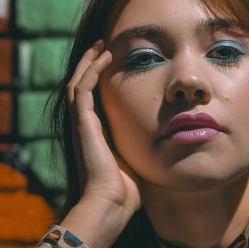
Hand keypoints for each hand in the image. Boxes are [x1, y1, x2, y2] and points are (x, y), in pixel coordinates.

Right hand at [67, 41, 141, 223]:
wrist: (110, 205)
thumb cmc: (127, 193)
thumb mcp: (140, 161)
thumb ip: (146, 147)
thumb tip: (170, 142)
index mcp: (97, 134)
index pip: (95, 98)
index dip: (102, 79)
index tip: (116, 62)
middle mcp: (85, 126)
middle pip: (82, 85)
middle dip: (92, 63)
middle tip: (104, 43)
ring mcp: (81, 124)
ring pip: (78, 81)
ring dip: (90, 60)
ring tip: (101, 42)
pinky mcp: (82, 123)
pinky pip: (83, 88)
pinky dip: (92, 69)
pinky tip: (105, 55)